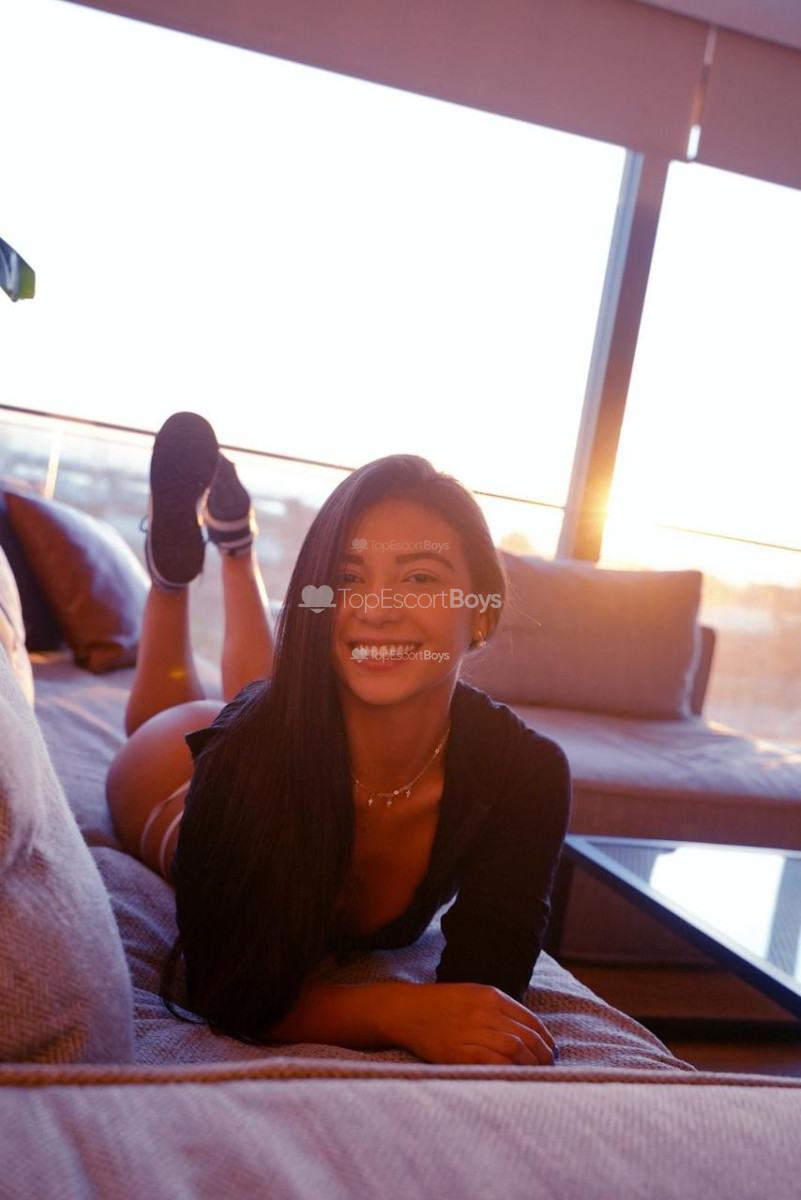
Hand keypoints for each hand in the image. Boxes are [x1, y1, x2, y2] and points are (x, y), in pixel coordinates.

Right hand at [392, 982, 556, 1065]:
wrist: (406, 1010)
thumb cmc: (441, 1004)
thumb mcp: (472, 994)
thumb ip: (498, 1007)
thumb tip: (528, 1029)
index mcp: (490, 995)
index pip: (530, 1019)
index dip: (545, 1037)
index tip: (551, 1049)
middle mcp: (484, 1011)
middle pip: (525, 1036)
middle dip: (542, 1053)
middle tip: (548, 1065)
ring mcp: (471, 1031)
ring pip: (514, 1049)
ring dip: (530, 1064)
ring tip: (536, 1073)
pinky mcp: (459, 1051)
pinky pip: (493, 1063)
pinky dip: (510, 1070)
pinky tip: (516, 1076)